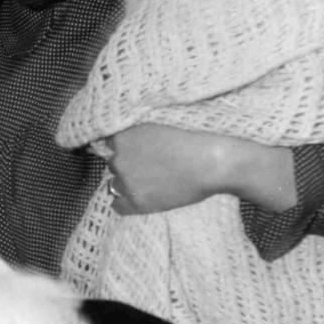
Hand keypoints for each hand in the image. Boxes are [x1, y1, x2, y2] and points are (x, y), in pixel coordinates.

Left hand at [104, 123, 295, 215]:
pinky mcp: (137, 201)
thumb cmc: (196, 135)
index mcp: (123, 133)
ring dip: (127, 180)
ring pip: (114, 182)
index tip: (136, 147)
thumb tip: (127, 131)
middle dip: (127, 161)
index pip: (109, 140)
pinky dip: (126, 201)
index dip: (124, 144)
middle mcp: (119, 156)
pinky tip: (141, 196)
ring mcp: (127, 180)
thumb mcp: (163, 119)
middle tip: (149, 163)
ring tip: (150, 179)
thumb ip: (140, 125)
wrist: (215, 161)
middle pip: (113, 160)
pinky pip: (118, 204)